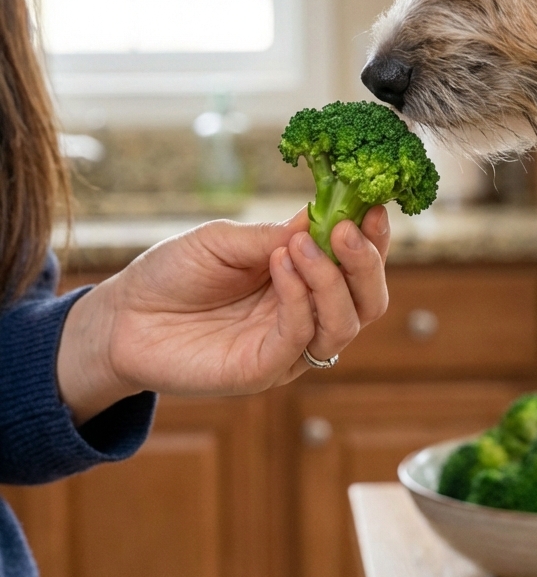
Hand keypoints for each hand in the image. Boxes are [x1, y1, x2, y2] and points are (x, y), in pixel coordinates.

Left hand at [56, 208, 389, 424]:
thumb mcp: (226, 239)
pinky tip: (281, 266)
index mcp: (304, 281)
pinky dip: (300, 299)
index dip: (374, 240)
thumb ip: (275, 235)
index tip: (374, 206)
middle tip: (347, 227)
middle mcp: (305, 316)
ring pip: (344, 324)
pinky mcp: (263, 370)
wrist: (122, 316)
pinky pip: (299, 338)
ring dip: (332, 280)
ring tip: (301, 246)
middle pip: (367, 301)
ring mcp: (287, 348)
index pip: (357, 266)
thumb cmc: (174, 273)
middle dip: (366, 263)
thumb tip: (328, 215)